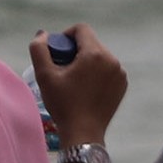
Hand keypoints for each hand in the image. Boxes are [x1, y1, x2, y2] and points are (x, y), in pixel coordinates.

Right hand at [28, 23, 125, 146]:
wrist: (83, 133)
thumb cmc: (63, 104)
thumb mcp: (44, 76)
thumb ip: (39, 50)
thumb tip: (43, 34)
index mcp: (95, 54)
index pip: (81, 29)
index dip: (66, 35)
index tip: (58, 51)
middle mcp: (112, 60)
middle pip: (91, 43)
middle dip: (76, 50)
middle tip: (63, 68)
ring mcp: (120, 73)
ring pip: (100, 56)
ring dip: (87, 61)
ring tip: (74, 79)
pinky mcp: (122, 85)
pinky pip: (108, 69)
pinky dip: (97, 73)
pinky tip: (87, 88)